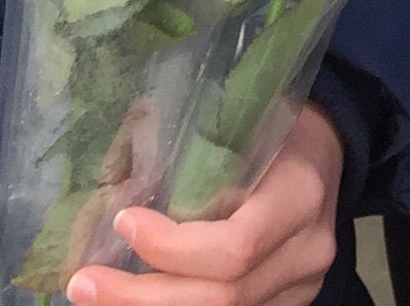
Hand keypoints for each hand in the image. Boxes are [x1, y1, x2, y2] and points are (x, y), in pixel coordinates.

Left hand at [67, 103, 343, 305]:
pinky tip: (134, 299)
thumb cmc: (275, 128)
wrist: (325, 153)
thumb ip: (193, 152)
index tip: (123, 222)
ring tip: (97, 295)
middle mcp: (306, 251)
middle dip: (144, 297)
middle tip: (84, 283)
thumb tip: (113, 177)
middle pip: (223, 297)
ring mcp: (300, 286)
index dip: (172, 247)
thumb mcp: (243, 122)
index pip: (237, 245)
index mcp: (300, 194)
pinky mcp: (286, 304)